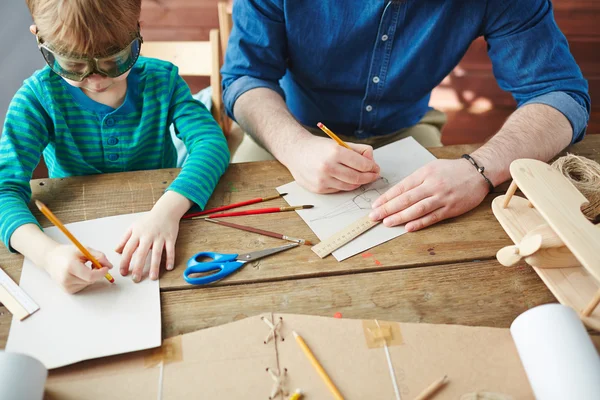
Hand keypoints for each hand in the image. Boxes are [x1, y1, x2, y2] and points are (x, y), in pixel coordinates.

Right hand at [44, 244, 112, 293]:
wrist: (51, 259)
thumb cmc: (67, 253)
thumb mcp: (84, 250)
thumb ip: (99, 256)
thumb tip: (109, 266)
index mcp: (70, 267)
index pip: (91, 276)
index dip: (101, 273)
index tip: (106, 268)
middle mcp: (67, 279)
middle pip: (91, 280)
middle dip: (97, 272)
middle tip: (93, 264)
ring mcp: (66, 286)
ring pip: (89, 283)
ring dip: (91, 276)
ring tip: (83, 267)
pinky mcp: (68, 291)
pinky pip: (84, 286)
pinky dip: (85, 280)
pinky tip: (78, 273)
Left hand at [115, 191, 190, 281]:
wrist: (165, 211)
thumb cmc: (148, 220)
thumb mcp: (133, 227)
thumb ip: (124, 239)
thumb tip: (117, 251)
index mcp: (137, 234)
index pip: (128, 249)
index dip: (125, 262)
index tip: (123, 272)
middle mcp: (148, 236)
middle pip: (141, 254)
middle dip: (138, 267)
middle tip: (136, 279)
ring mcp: (160, 237)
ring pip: (157, 253)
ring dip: (155, 266)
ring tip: (153, 278)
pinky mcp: (170, 238)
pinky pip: (170, 250)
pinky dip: (170, 259)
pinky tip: (168, 268)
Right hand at [284, 135, 380, 192]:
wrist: (295, 152)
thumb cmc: (319, 147)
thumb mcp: (339, 143)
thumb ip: (358, 150)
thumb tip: (372, 162)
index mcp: (335, 152)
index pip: (362, 164)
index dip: (372, 167)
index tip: (376, 168)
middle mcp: (328, 167)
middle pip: (357, 178)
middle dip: (369, 177)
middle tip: (373, 175)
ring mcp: (322, 180)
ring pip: (349, 186)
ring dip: (358, 183)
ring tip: (361, 177)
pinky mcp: (318, 189)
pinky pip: (338, 189)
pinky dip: (345, 185)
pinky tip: (345, 179)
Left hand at [369, 158, 489, 230]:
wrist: (478, 172)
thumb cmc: (452, 170)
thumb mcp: (431, 168)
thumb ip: (416, 180)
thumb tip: (397, 194)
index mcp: (425, 173)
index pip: (401, 187)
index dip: (387, 197)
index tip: (375, 205)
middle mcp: (432, 185)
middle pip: (406, 198)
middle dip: (388, 208)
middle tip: (374, 216)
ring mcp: (442, 197)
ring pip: (417, 209)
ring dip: (400, 217)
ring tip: (387, 222)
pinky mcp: (451, 208)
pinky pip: (432, 217)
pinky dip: (419, 223)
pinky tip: (408, 227)